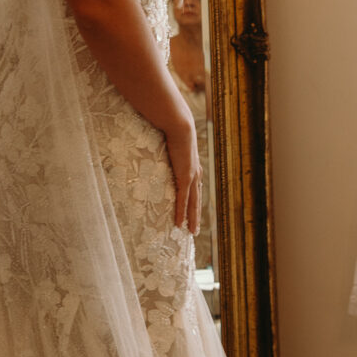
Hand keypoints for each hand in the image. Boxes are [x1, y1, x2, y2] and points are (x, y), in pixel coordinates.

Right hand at [164, 108, 200, 234]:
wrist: (179, 124)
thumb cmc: (174, 129)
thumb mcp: (172, 141)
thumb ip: (168, 147)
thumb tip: (159, 145)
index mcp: (193, 166)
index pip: (195, 188)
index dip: (194, 201)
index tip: (193, 212)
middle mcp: (196, 173)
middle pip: (196, 199)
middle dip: (196, 215)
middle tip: (194, 230)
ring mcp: (191, 176)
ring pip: (193, 203)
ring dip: (192, 219)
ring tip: (191, 232)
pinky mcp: (185, 177)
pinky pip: (183, 200)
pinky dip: (182, 213)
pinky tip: (179, 224)